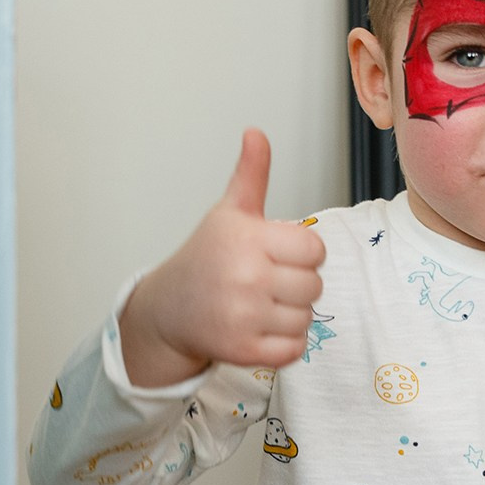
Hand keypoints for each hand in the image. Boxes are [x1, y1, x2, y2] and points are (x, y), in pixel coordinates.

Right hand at [118, 129, 325, 385]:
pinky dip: (284, 344)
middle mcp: (246, 276)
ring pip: (306, 318)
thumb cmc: (205, 257)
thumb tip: (255, 133)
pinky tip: (260, 328)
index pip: (315, 250)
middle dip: (296, 285)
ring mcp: (244, 316)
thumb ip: (251, 175)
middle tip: (265, 283)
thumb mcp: (228, 213)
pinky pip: (294, 349)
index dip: (301, 254)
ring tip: (260, 305)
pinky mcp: (243, 350)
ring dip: (290, 315)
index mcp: (248, 238)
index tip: (277, 256)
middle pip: (314, 285)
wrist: (169, 309)